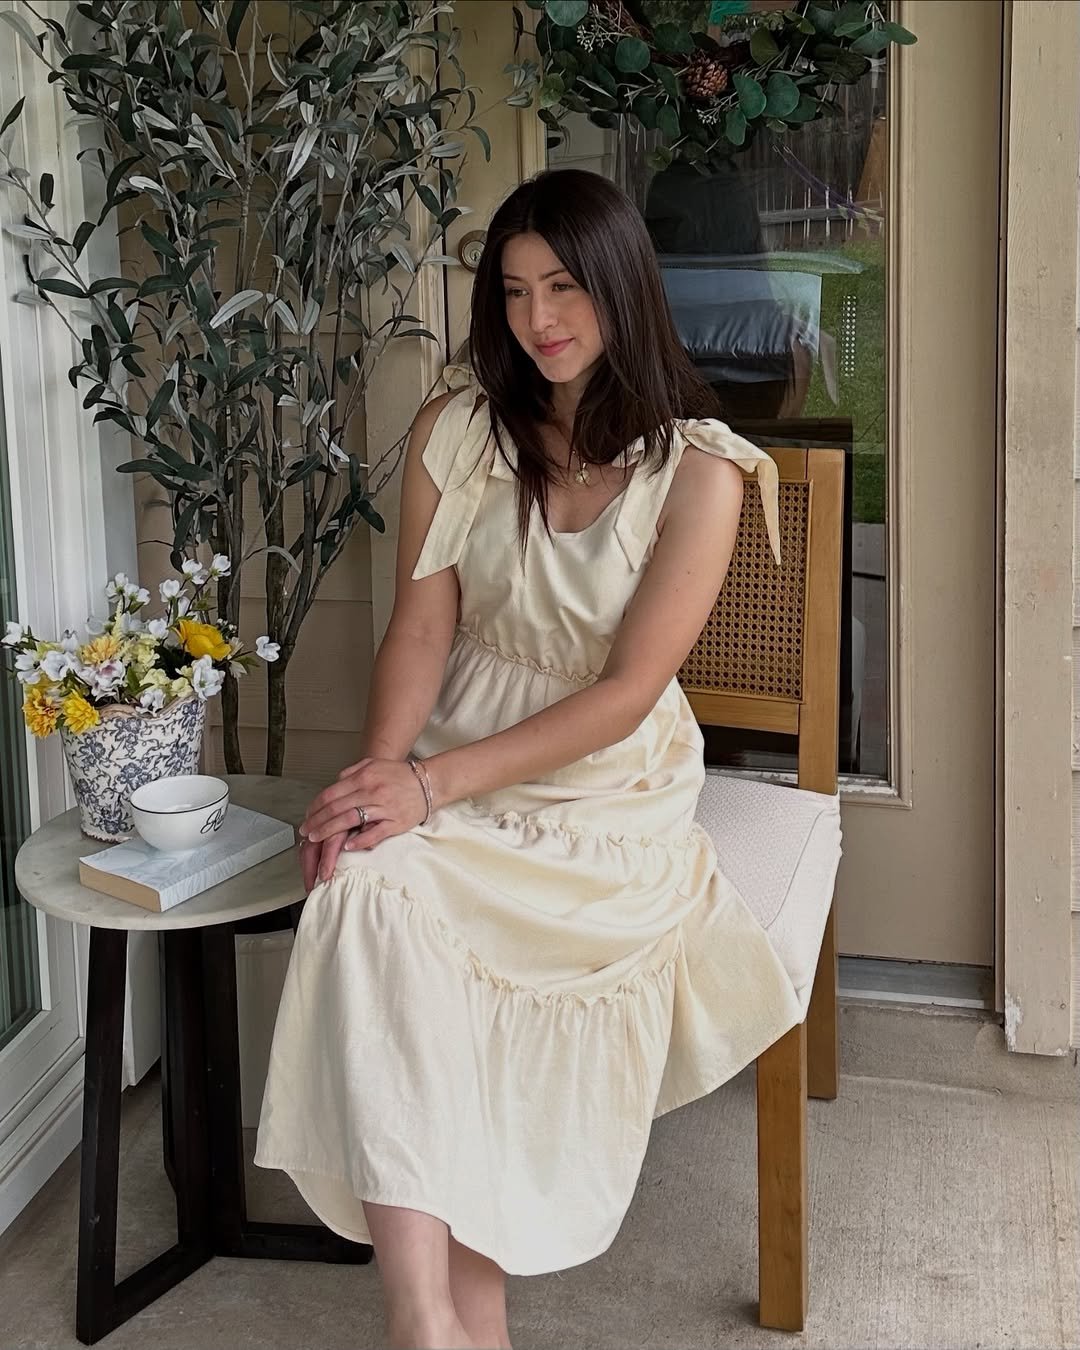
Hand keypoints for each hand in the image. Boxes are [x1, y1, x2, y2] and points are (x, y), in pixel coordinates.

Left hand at [298, 757, 428, 879]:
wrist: (430, 782)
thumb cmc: (400, 775)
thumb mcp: (373, 764)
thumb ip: (351, 772)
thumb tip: (333, 783)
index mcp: (364, 776)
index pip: (332, 793)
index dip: (315, 807)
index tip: (306, 817)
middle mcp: (372, 791)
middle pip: (336, 808)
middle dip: (317, 822)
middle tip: (306, 831)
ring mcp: (384, 807)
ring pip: (350, 820)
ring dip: (330, 831)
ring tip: (317, 839)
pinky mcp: (396, 822)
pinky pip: (375, 833)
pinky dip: (359, 841)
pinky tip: (347, 847)